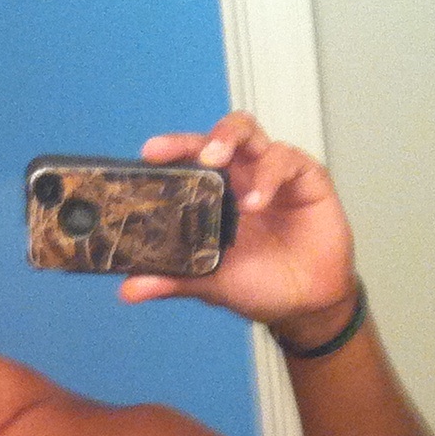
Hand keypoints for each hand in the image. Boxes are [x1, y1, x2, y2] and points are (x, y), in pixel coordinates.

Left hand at [120, 111, 356, 337]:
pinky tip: (255, 203)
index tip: (149, 153)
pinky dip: (267, 177)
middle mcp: (240, 175)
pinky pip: (284, 160)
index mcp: (215, 193)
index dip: (170, 150)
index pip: (188, 160)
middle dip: (198, 138)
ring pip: (248, 131)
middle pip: (215, 136)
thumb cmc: (259, 283)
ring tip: (218, 161)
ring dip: (229, 139)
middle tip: (187, 153)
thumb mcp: (211, 283)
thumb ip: (175, 278)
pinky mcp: (305, 177)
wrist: (305, 304)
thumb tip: (129, 290)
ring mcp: (271, 172)